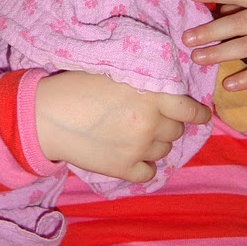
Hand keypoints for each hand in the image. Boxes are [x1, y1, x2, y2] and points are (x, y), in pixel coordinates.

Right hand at [35, 71, 210, 183]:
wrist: (46, 116)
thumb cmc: (76, 86)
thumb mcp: (115, 72)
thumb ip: (144, 83)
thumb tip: (165, 90)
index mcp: (151, 94)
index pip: (190, 108)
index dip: (198, 113)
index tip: (200, 115)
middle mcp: (150, 122)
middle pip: (176, 130)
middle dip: (166, 124)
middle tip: (147, 118)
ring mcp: (139, 148)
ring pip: (164, 151)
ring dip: (154, 144)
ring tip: (133, 135)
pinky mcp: (124, 169)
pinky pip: (149, 173)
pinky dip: (144, 166)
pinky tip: (130, 156)